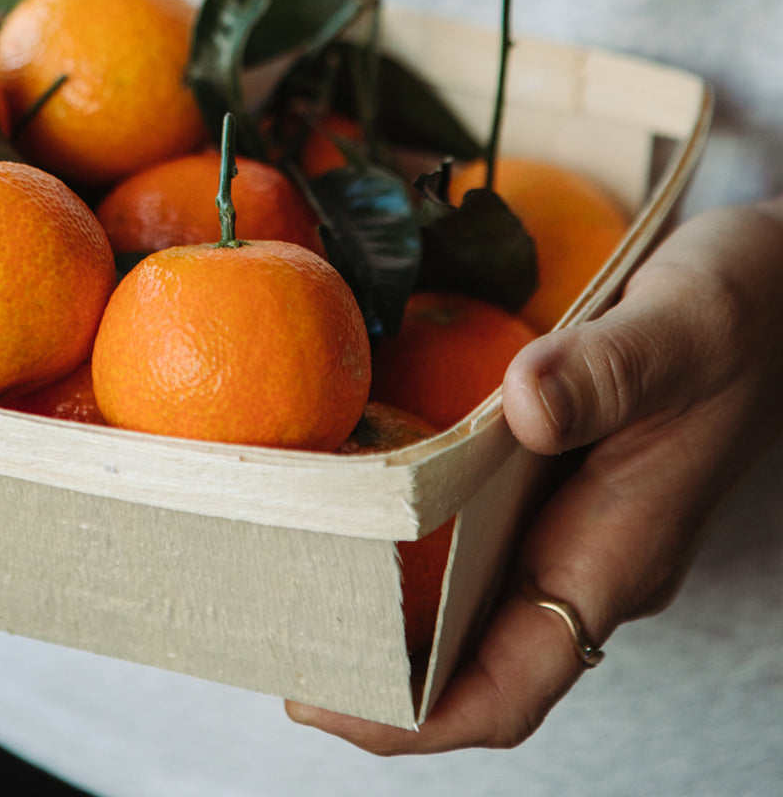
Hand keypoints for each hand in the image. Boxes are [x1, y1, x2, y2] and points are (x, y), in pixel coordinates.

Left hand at [286, 198, 782, 751]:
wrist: (780, 281)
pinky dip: (403, 528)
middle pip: (466, 659)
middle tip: (267, 626)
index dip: (413, 719)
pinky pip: (467, 525)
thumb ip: (612, 368)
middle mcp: (583, 554)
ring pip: (460, 596)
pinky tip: (348, 488)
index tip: (318, 702)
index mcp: (617, 554)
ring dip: (377, 601)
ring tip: (281, 567)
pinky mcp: (548, 470)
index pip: (511, 688)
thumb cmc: (747, 308)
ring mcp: (566, 516)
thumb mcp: (684, 326)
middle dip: (370, 668)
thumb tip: (525, 402)